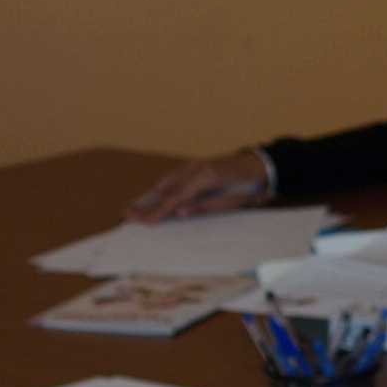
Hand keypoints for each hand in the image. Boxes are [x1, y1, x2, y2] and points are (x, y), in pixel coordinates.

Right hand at [128, 151, 270, 219]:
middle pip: (165, 189)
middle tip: (125, 214)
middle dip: (145, 203)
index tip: (142, 222)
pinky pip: (175, 177)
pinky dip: (162, 187)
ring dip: (150, 195)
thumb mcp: (231, 202)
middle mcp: (196, 168)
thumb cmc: (249, 188)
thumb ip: (204, 206)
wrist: (261, 167)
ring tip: (134, 207)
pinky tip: (155, 194)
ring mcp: (195, 165)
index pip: (174, 199)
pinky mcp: (196, 165)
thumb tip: (180, 211)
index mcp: (205, 178)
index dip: (157, 212)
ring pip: (167, 181)